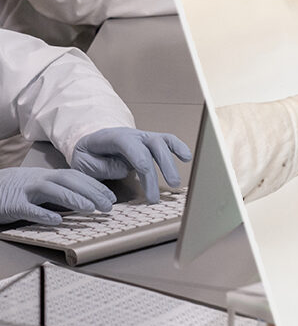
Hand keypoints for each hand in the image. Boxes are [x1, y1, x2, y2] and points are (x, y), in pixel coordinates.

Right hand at [0, 167, 114, 225]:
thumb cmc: (20, 189)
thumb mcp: (43, 186)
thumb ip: (62, 190)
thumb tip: (88, 199)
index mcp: (50, 176)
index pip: (77, 177)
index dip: (96, 186)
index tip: (112, 197)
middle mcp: (40, 180)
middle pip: (69, 181)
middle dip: (91, 192)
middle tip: (108, 206)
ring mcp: (26, 191)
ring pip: (51, 191)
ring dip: (72, 199)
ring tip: (89, 209)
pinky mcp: (12, 205)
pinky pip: (28, 209)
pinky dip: (43, 214)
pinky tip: (56, 221)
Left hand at [71, 128, 191, 203]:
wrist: (91, 142)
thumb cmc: (87, 155)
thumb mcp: (82, 163)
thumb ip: (101, 167)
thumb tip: (124, 169)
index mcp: (111, 137)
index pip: (129, 144)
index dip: (140, 158)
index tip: (146, 174)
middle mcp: (132, 134)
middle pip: (151, 145)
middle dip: (159, 167)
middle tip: (160, 191)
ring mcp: (143, 137)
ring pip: (162, 143)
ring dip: (170, 163)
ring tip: (175, 184)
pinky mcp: (151, 143)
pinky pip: (167, 141)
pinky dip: (178, 147)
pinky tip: (187, 158)